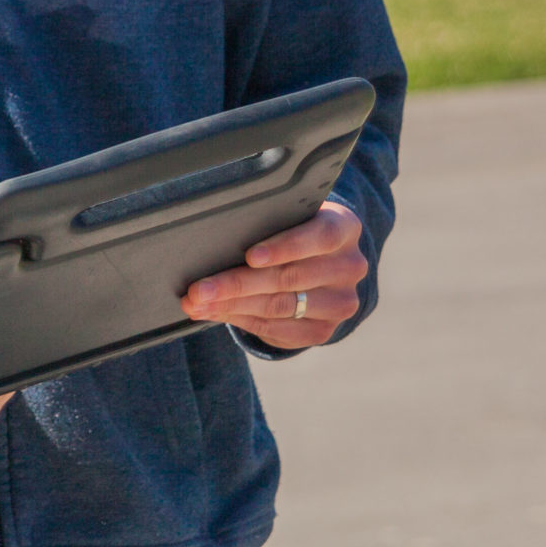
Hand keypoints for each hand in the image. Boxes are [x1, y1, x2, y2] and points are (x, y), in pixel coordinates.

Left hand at [181, 203, 365, 348]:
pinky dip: (240, 320)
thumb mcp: (288, 217)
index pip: (320, 236)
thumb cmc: (291, 230)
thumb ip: (265, 222)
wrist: (319, 262)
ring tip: (196, 303)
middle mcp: (349, 266)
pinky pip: (277, 329)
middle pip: (289, 277)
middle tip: (198, 289)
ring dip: (231, 306)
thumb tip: (212, 240)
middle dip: (236, 284)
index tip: (250, 256)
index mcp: (344, 228)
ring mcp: (341, 302)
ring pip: (279, 306)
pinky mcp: (324, 329)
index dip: (284, 247)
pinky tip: (214, 313)